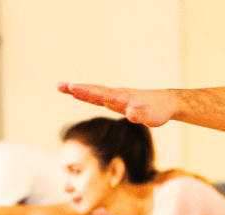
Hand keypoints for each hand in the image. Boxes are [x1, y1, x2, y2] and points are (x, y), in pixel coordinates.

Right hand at [57, 83, 176, 126]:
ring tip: (62, 87)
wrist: (166, 103)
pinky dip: (86, 95)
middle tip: (58, 86)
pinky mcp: (117, 101)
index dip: (87, 92)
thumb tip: (130, 113)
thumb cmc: (158, 111)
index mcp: (122, 98)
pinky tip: (77, 94)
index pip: (101, 94)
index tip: (72, 87)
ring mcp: (116, 97)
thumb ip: (140, 115)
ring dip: (78, 90)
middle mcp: (117, 95)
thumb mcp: (151, 117)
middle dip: (76, 89)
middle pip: (94, 91)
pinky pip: (98, 97)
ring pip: (94, 92)